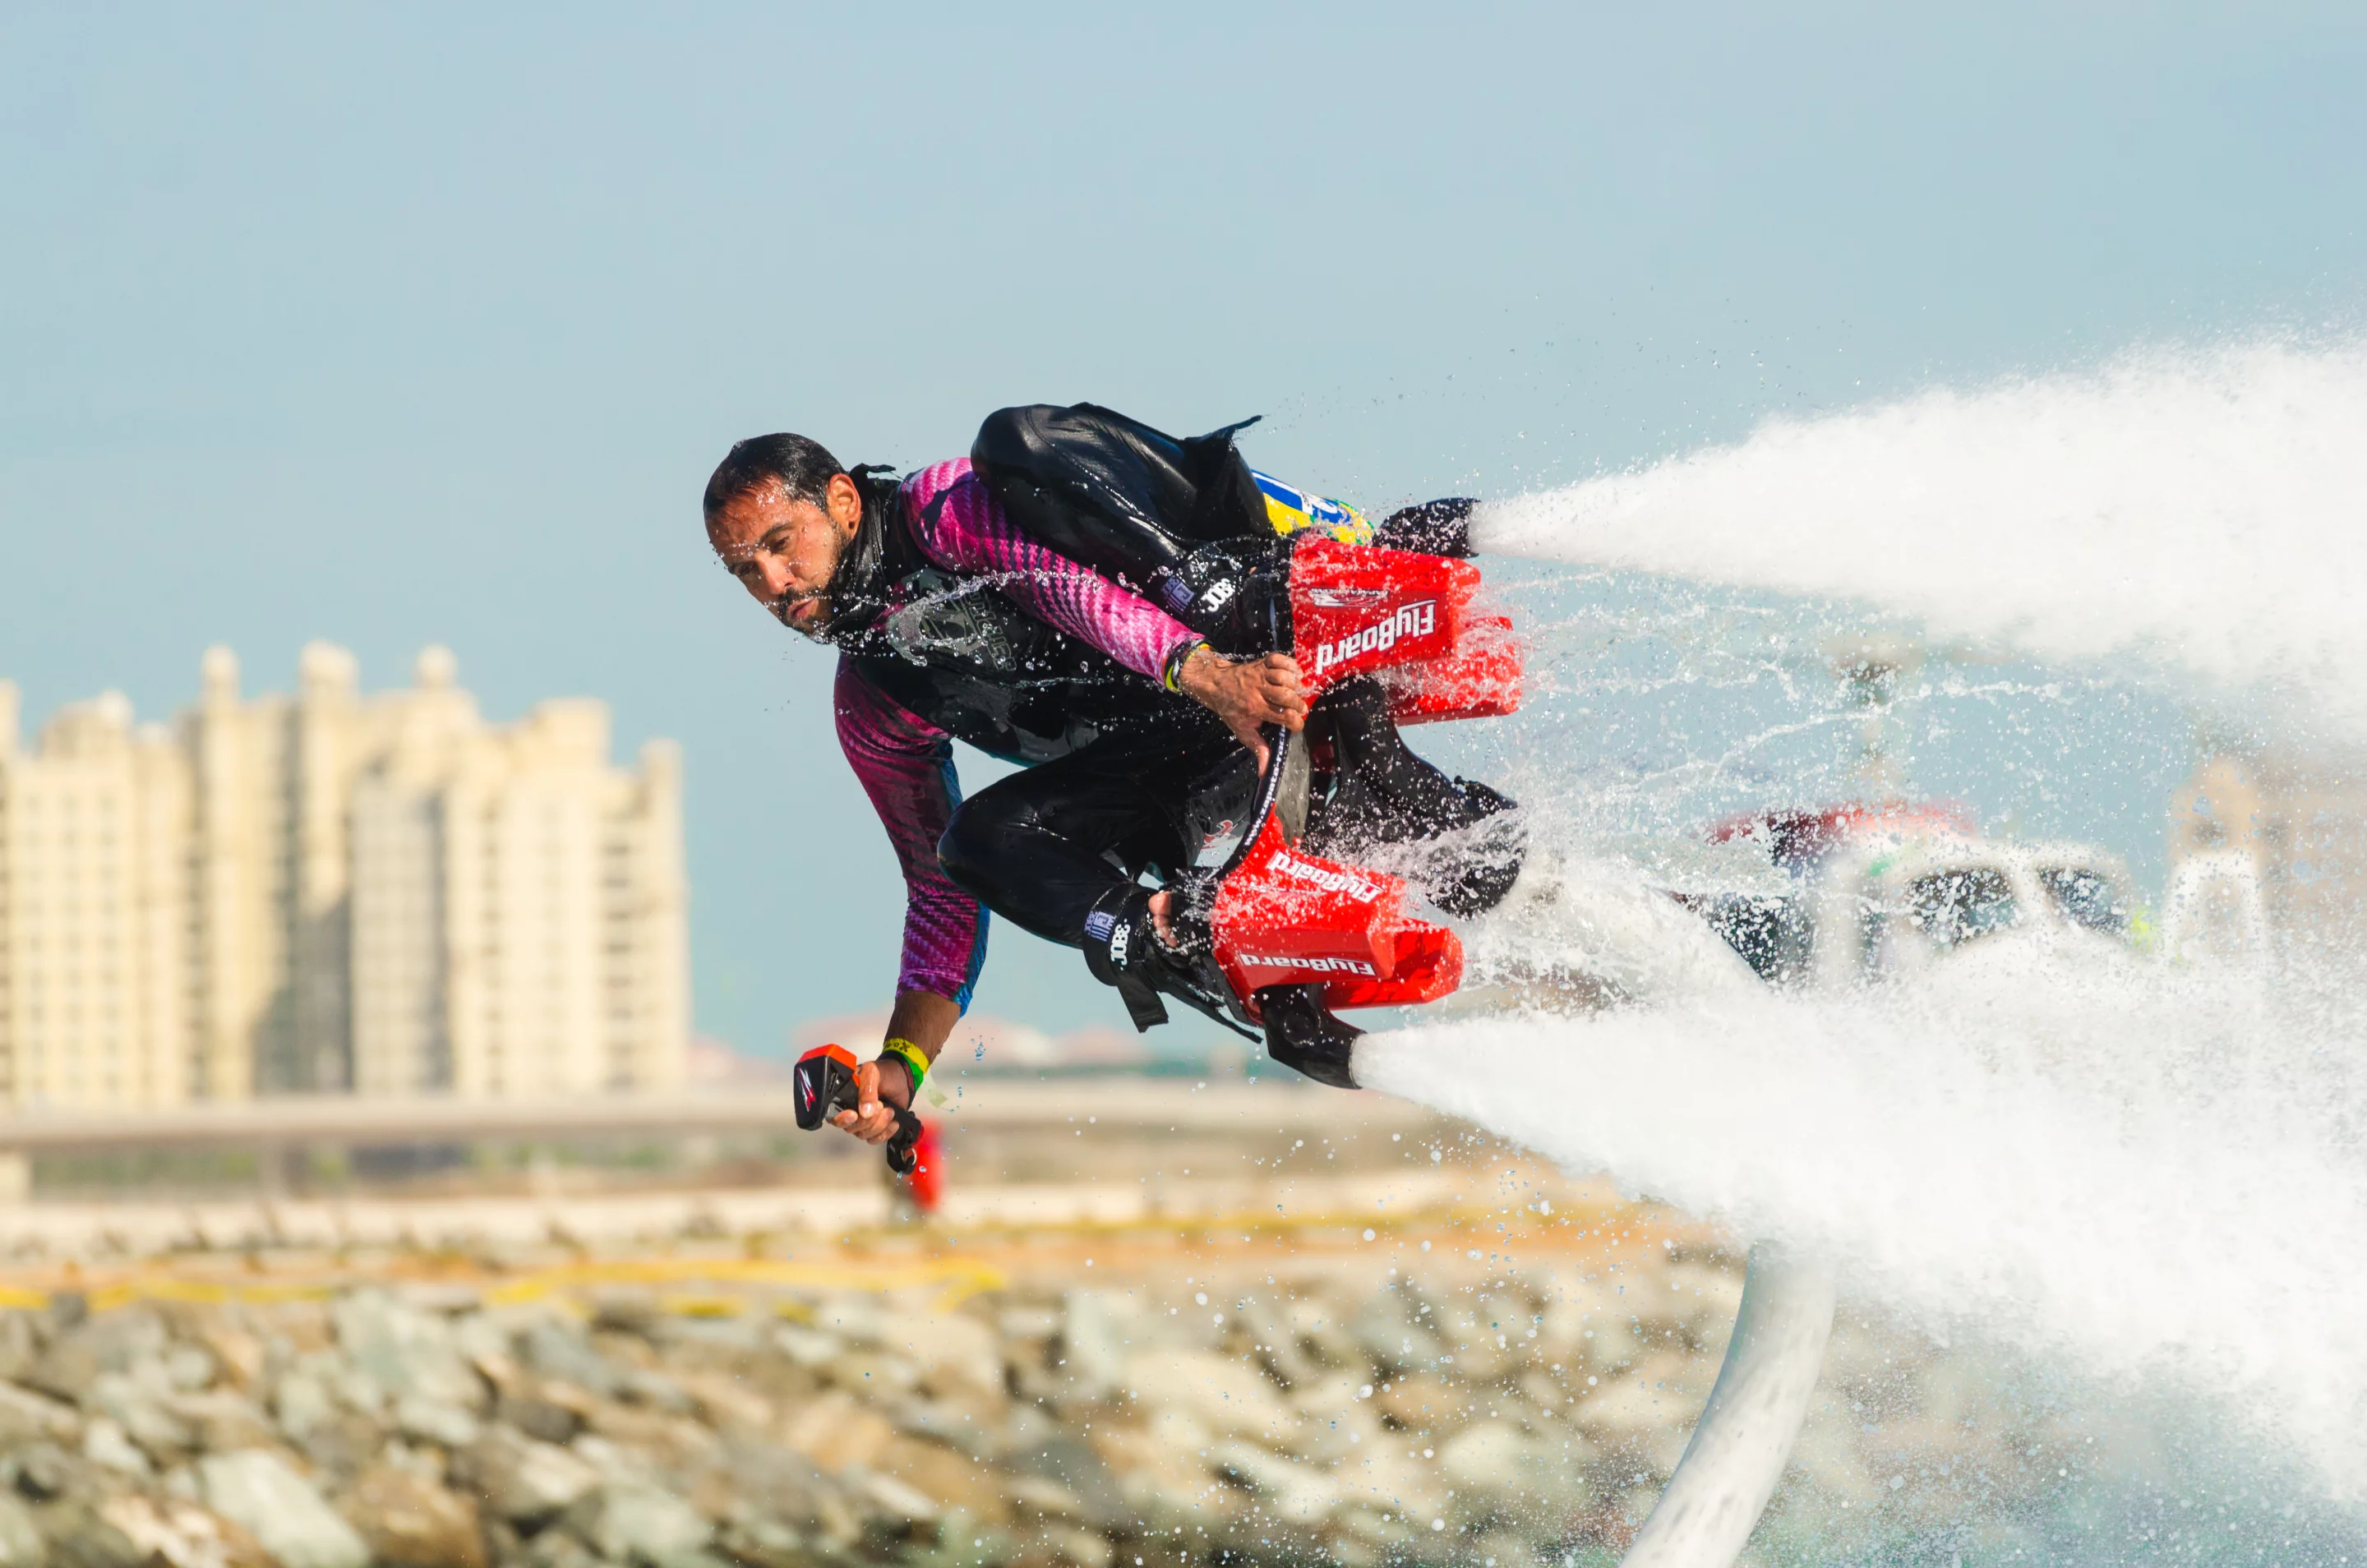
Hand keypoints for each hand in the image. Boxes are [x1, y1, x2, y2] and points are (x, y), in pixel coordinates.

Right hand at [830, 1059, 911, 1144]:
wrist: (903, 1080)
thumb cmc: (885, 1073)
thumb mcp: (873, 1073)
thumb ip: (867, 1089)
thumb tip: (864, 1112)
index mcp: (843, 1096)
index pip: (834, 1115)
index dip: (842, 1119)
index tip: (854, 1115)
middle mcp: (850, 1111)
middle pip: (850, 1128)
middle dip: (868, 1120)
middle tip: (881, 1105)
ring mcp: (862, 1121)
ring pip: (863, 1135)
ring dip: (879, 1124)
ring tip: (890, 1110)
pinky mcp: (875, 1129)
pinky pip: (875, 1139)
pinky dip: (885, 1133)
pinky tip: (893, 1122)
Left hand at [1177, 648, 1306, 771]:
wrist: (1215, 684)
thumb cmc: (1231, 709)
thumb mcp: (1243, 731)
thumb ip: (1258, 749)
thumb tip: (1266, 771)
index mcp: (1255, 710)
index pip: (1285, 717)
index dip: (1297, 723)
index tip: (1296, 725)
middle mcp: (1259, 692)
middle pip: (1288, 697)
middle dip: (1299, 705)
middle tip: (1298, 708)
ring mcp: (1261, 675)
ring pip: (1286, 677)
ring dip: (1296, 685)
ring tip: (1295, 692)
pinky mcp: (1262, 662)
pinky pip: (1281, 659)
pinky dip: (1291, 665)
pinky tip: (1293, 674)